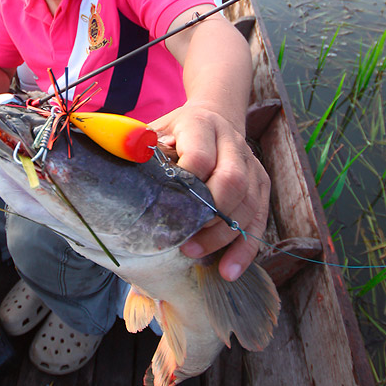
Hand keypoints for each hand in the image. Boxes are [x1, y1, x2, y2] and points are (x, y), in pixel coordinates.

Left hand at [151, 104, 270, 280]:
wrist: (214, 116)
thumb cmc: (176, 132)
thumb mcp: (154, 131)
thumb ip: (140, 149)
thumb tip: (124, 173)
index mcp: (200, 125)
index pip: (199, 157)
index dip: (186, 184)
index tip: (167, 208)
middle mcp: (231, 142)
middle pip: (232, 181)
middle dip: (210, 216)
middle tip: (185, 242)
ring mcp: (251, 163)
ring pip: (249, 203)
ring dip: (225, 236)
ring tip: (197, 256)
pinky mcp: (261, 182)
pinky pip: (260, 218)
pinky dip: (246, 247)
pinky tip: (229, 270)